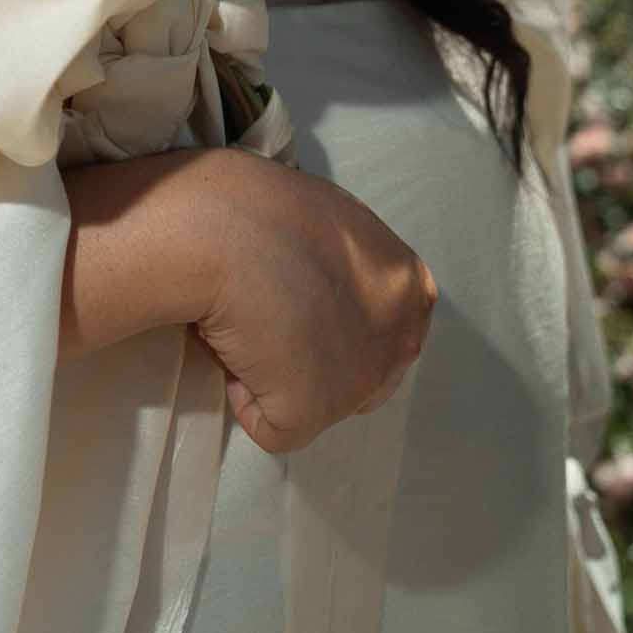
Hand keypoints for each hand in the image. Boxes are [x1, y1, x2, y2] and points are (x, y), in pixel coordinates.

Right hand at [192, 150, 435, 454]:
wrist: (223, 227)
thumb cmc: (265, 206)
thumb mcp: (336, 221)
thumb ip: (354, 262)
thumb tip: (328, 288)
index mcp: (409, 283)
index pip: (388, 328)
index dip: (341, 323)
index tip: (305, 307)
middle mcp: (401, 338)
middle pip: (361, 373)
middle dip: (320, 358)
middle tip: (275, 319)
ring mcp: (360, 382)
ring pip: (316, 400)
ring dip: (280, 375)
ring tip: (250, 324)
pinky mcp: (312, 413)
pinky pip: (272, 426)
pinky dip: (245, 397)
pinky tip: (233, 347)